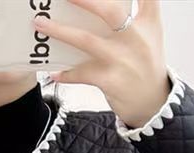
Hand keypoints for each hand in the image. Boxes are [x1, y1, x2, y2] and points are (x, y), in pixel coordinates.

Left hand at [34, 0, 170, 128]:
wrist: (153, 102)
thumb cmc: (145, 63)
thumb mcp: (150, 33)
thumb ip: (138, 9)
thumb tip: (106, 1)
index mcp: (147, 22)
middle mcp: (136, 38)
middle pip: (109, 11)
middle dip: (84, 0)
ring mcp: (122, 60)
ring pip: (87, 41)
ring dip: (60, 31)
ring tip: (40, 23)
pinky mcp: (110, 80)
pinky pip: (82, 73)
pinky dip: (67, 73)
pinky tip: (54, 71)